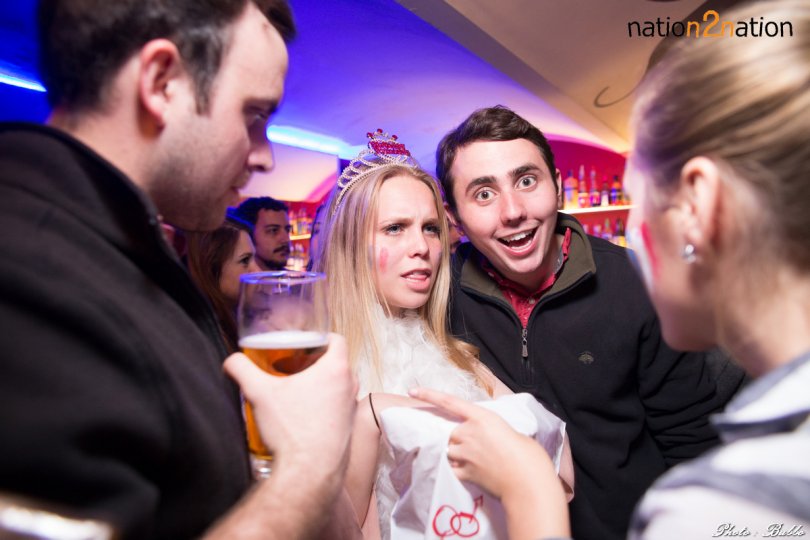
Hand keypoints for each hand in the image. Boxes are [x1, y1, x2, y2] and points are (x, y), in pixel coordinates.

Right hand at [225, 334, 357, 478]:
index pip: (337, 340)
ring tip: (296, 392)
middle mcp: (350, 387)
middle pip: (337, 363)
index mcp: (336, 370)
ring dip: (321, 385)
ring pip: (339, 387)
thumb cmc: (291, 431)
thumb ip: (242, 370)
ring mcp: (352, 409)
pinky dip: (325, 406)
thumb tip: (231, 361)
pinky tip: (302, 417)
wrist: (308, 474)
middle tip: (294, 366)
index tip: (305, 342)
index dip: (321, 337)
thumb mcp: (259, 393)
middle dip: (316, 362)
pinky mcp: (349, 430)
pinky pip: (339, 408)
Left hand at [409, 387, 570, 539]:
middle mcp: (469, 433)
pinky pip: (453, 469)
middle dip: (459, 439)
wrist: (528, 483)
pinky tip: (475, 473)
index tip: (412, 390)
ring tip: (479, 462)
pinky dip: (459, 470)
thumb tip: (488, 436)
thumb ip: (491, 429)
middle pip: (451, 433)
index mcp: (483, 417)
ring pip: (449, 451)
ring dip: (457, 455)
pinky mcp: (464, 473)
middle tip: (480, 448)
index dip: (429, 395)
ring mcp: (464, 454)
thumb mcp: (510, 430)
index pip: (449, 401)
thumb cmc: (527, 455)